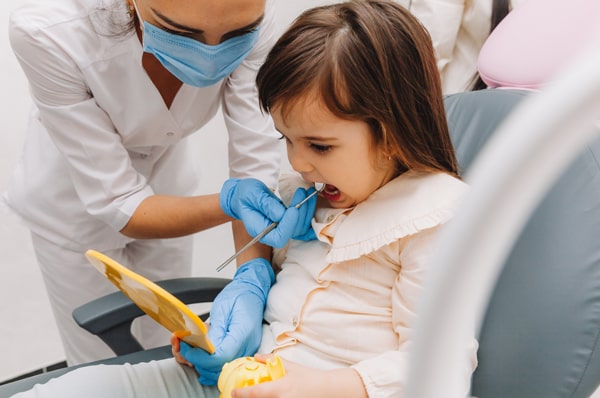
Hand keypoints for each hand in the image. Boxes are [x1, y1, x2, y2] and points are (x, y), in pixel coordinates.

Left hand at [179, 258, 274, 384]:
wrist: (252, 292)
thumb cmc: (239, 296)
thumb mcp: (223, 308)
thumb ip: (214, 331)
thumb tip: (205, 348)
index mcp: (242, 333)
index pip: (220, 357)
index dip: (200, 357)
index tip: (186, 348)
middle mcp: (247, 346)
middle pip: (220, 368)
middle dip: (197, 362)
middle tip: (183, 348)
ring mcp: (246, 351)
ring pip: (221, 370)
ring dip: (201, 365)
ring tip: (188, 351)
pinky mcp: (241, 352)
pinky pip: (225, 365)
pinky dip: (210, 366)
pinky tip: (199, 360)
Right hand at [220, 178, 316, 247]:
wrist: (244, 195)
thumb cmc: (245, 195)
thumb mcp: (251, 195)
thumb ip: (265, 205)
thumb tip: (281, 213)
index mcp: (260, 231)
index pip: (279, 237)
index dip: (289, 225)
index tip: (293, 208)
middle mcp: (272, 233)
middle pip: (293, 232)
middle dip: (301, 213)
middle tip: (302, 193)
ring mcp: (281, 228)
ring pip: (301, 227)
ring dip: (307, 210)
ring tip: (306, 192)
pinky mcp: (288, 222)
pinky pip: (302, 221)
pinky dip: (308, 211)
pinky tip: (309, 198)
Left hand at [230, 355, 364, 397]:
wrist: (329, 390)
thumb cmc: (310, 378)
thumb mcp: (291, 366)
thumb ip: (272, 361)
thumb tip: (256, 357)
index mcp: (281, 388)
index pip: (255, 393)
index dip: (241, 394)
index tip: (233, 392)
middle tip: (241, 396)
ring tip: (253, 397)